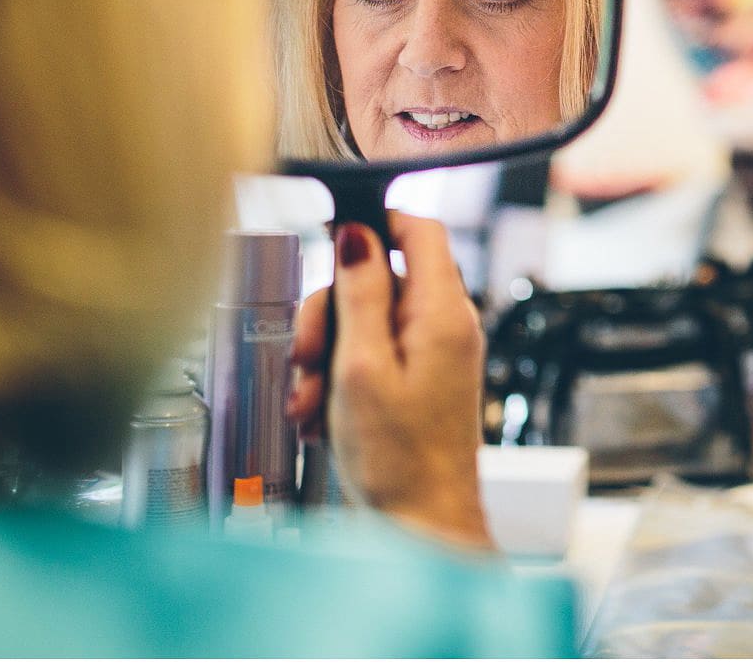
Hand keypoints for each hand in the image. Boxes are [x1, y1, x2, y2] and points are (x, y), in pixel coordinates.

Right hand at [287, 211, 491, 549]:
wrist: (419, 528)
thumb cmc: (398, 459)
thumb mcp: (361, 366)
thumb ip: (360, 294)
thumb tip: (358, 233)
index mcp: (443, 313)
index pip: (420, 229)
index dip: (374, 224)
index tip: (330, 241)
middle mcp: (446, 327)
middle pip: (379, 279)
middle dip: (329, 313)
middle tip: (306, 356)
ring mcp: (433, 356)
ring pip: (366, 322)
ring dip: (325, 357)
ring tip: (309, 402)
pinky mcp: (417, 384)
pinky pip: (371, 358)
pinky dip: (338, 381)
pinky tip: (320, 416)